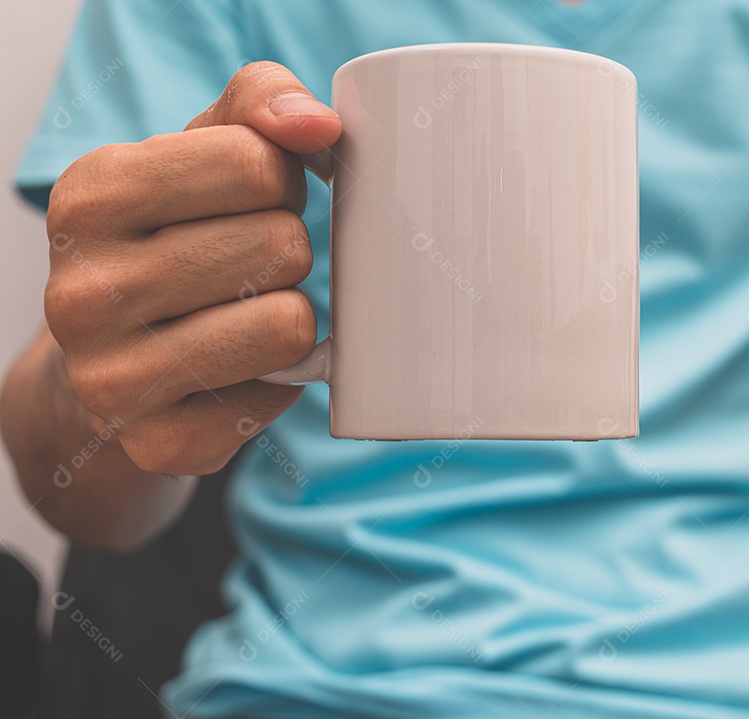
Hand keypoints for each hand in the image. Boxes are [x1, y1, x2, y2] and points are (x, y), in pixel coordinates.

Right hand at [43, 62, 341, 475]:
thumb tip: (320, 125)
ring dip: (289, 313)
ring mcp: (114, 378)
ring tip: (242, 313)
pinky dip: (280, 377)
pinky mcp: (161, 443)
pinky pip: (284, 392)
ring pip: (289, 323)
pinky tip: (237, 370)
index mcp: (89, 197)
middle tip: (246, 267)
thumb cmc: (173, 238)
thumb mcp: (199, 151)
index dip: (278, 181)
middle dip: (286, 249)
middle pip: (281, 245)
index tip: (249, 201)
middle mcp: (83, 290)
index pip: (256, 164)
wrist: (108, 368)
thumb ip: (260, 105)